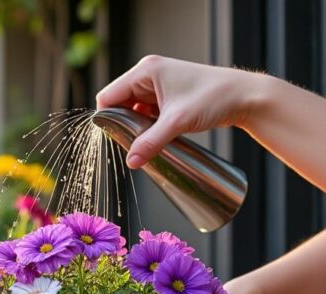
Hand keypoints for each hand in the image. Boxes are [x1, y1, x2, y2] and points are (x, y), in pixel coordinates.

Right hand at [96, 55, 260, 168]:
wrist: (246, 96)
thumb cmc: (215, 98)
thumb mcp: (177, 122)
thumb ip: (150, 142)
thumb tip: (131, 162)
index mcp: (146, 70)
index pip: (109, 96)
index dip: (107, 118)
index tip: (116, 137)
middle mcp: (149, 72)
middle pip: (118, 102)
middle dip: (123, 123)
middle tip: (134, 140)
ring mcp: (158, 82)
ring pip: (132, 108)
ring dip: (136, 124)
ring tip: (149, 137)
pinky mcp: (167, 93)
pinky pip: (145, 110)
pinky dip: (147, 123)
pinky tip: (158, 133)